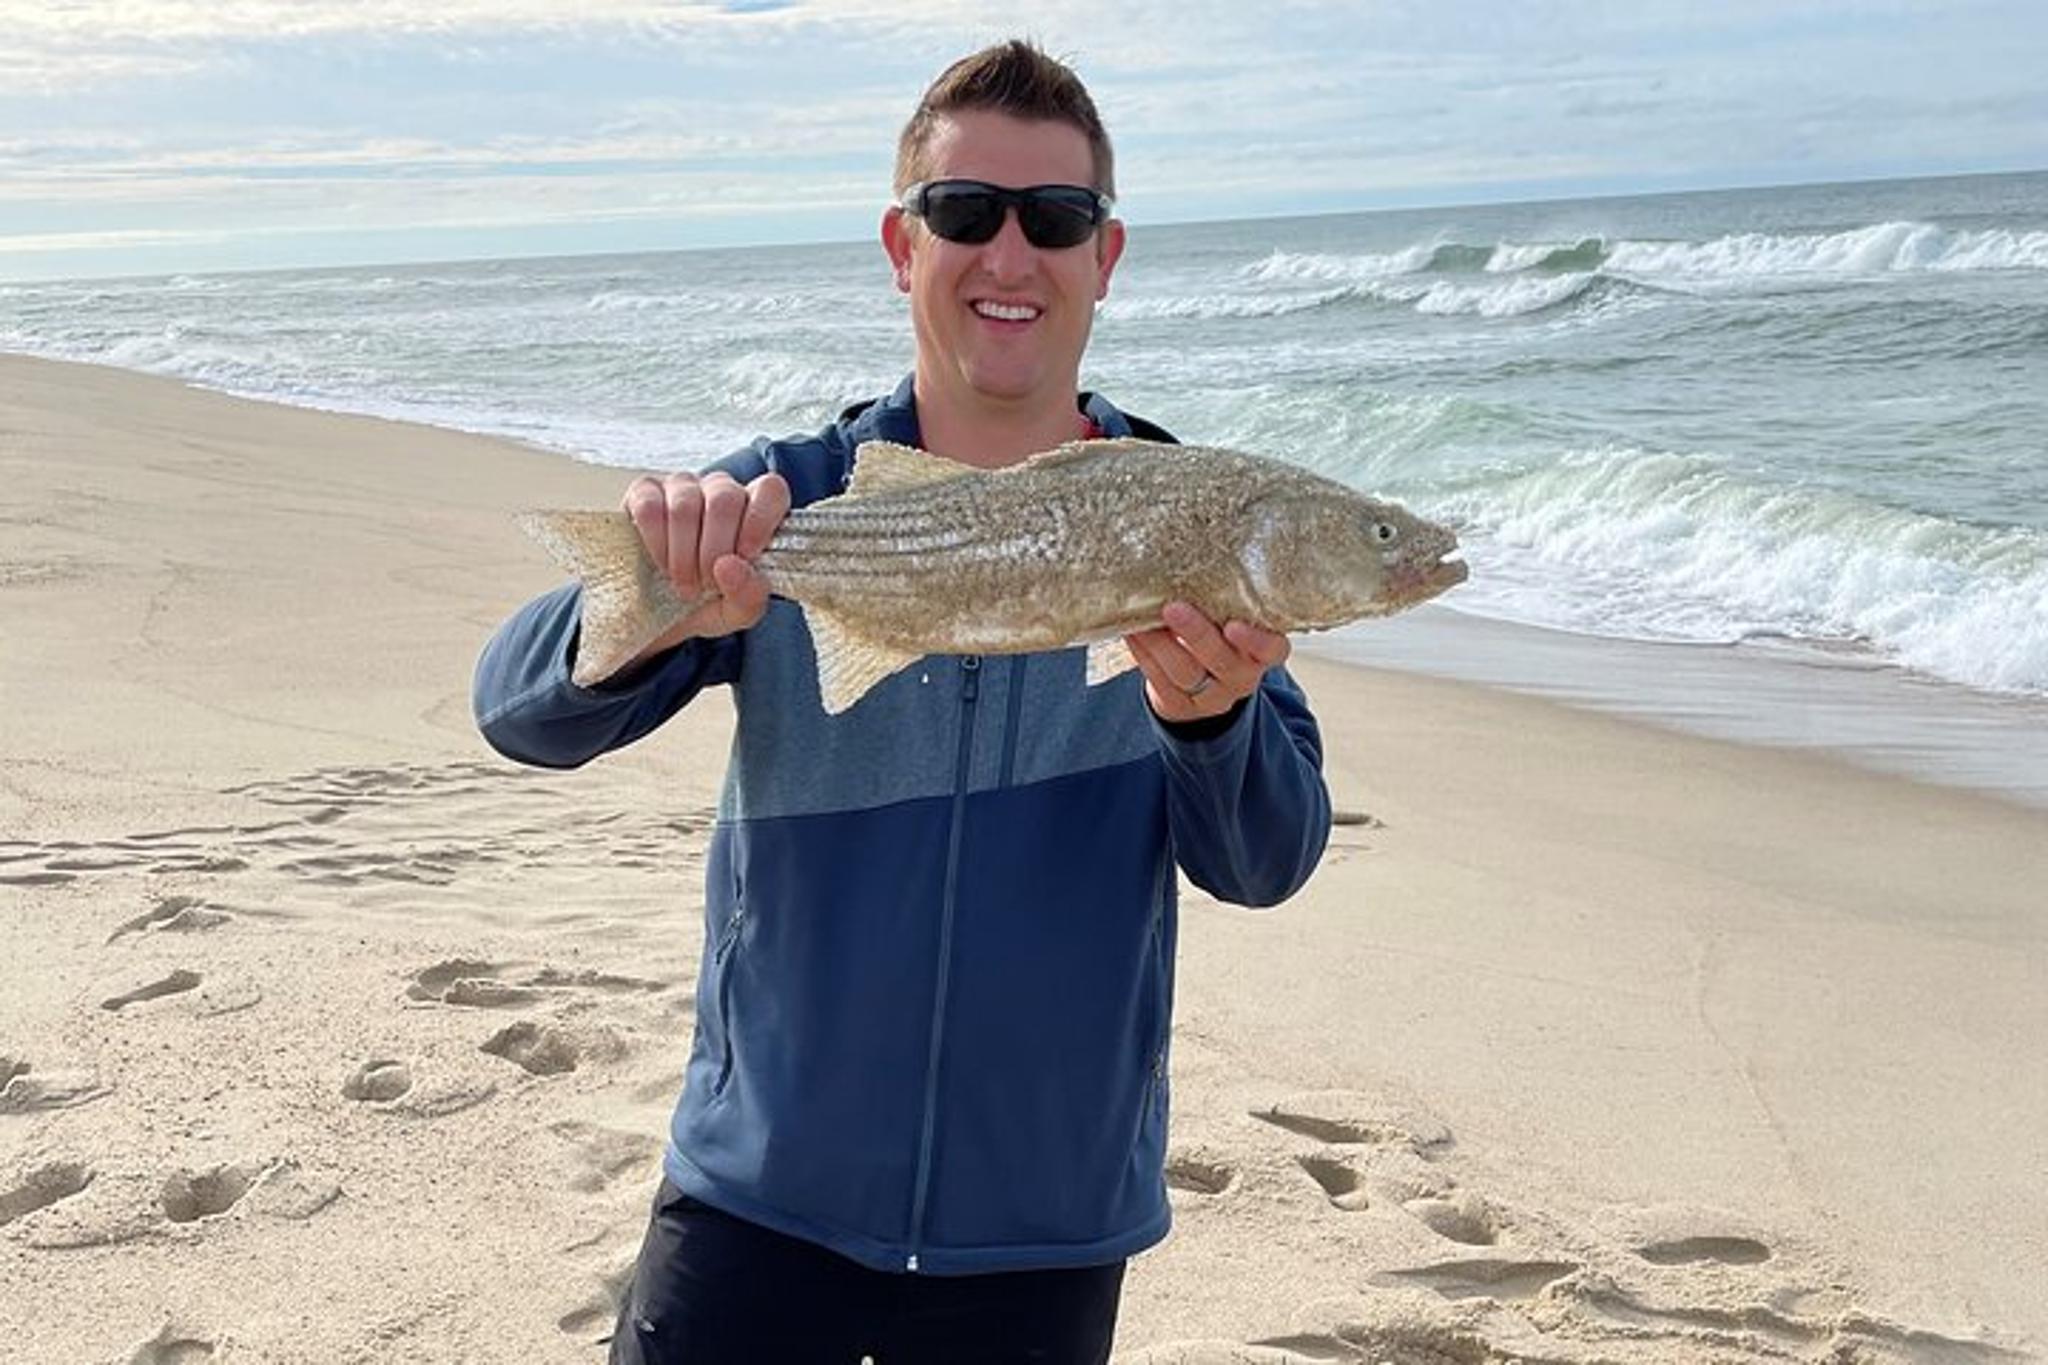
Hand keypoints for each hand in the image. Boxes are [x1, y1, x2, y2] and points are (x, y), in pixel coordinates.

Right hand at [622, 469, 789, 646]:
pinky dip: (656, 543)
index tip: (746, 556)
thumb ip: (749, 594)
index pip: (770, 489)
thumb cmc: (708, 603)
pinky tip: (661, 563)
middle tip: (707, 583)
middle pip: (725, 499)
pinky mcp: (644, 492)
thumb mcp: (738, 612)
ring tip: (685, 583)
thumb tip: (729, 565)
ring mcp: (682, 487)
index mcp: (754, 510)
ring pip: (686, 505)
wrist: (659, 616)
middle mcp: (721, 490)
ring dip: (683, 555)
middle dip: (715, 550)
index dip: (760, 519)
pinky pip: (650, 507)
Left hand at [1126, 601, 1289, 724]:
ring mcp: (1211, 697)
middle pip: (1222, 661)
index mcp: (1261, 653)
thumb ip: (1223, 605)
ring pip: (1185, 672)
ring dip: (1160, 642)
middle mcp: (1241, 677)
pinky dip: (1144, 653)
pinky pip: (1159, 680)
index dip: (1255, 641)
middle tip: (1173, 609)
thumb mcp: (1231, 621)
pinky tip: (1133, 632)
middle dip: (1196, 634)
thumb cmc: (1219, 640)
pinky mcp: (1180, 706)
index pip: (1271, 649)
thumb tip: (1192, 567)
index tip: (1233, 626)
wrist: (1201, 686)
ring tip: (1143, 619)